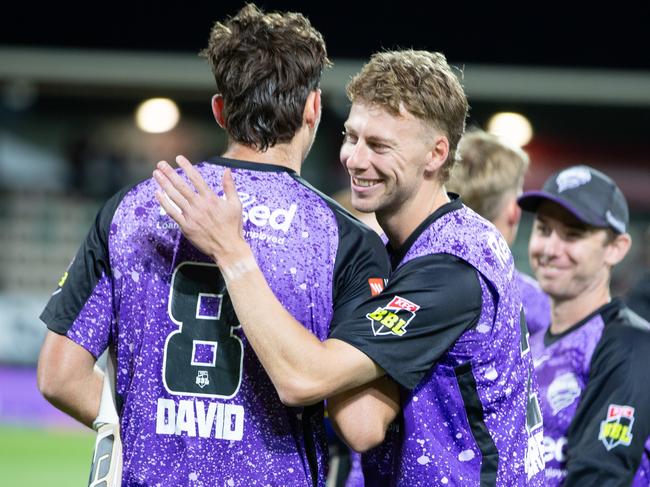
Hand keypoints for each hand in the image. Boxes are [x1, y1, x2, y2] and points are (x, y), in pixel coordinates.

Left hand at [153, 155, 252, 269]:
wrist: (228, 248)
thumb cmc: (233, 227)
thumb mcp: (236, 204)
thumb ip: (229, 186)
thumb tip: (227, 170)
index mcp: (211, 198)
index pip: (196, 178)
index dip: (186, 167)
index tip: (178, 158)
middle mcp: (199, 205)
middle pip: (181, 185)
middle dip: (170, 173)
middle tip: (160, 164)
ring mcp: (191, 216)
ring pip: (174, 197)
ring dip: (164, 184)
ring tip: (156, 175)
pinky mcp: (186, 226)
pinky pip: (172, 212)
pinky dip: (164, 202)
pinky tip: (158, 194)